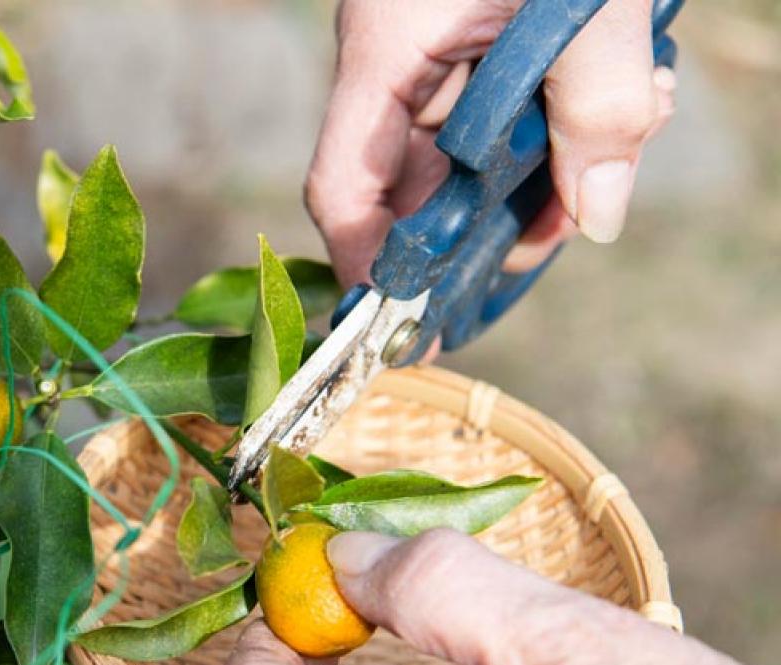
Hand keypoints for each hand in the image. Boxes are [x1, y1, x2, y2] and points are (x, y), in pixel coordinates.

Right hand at [305, 0, 677, 285]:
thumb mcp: (591, 5)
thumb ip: (598, 106)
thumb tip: (594, 220)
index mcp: (387, 51)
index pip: (345, 187)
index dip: (370, 268)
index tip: (409, 327)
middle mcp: (397, 66)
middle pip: (415, 189)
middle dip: (485, 227)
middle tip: (550, 237)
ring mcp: (435, 58)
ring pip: (469, 162)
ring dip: (539, 181)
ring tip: (604, 161)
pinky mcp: (478, 48)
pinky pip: (502, 123)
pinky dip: (560, 136)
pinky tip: (624, 115)